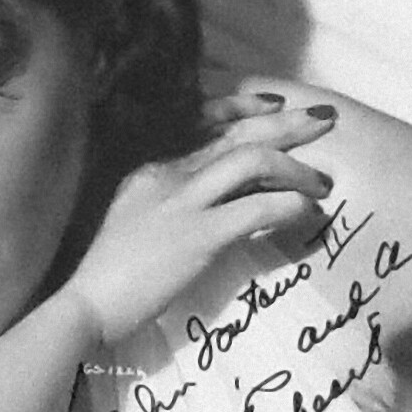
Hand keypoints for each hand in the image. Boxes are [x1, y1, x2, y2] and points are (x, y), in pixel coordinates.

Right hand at [64, 93, 336, 345]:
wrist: (86, 304)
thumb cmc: (107, 272)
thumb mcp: (133, 218)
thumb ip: (166, 199)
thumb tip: (215, 198)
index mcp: (150, 166)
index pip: (203, 119)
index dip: (244, 106)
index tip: (278, 106)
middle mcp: (167, 172)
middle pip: (236, 133)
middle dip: (287, 123)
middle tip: (324, 119)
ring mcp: (182, 201)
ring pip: (252, 160)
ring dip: (296, 168)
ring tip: (322, 183)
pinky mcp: (198, 235)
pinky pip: (258, 208)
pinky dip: (292, 206)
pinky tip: (308, 213)